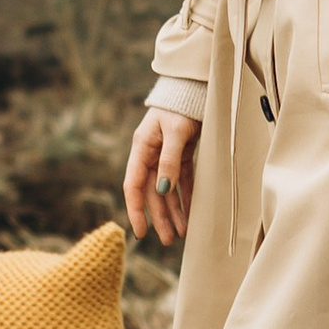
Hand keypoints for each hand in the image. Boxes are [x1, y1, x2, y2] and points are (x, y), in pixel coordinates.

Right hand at [125, 110, 198, 247]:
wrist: (193, 89)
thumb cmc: (180, 107)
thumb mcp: (174, 133)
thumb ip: (168, 160)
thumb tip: (163, 190)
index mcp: (141, 149)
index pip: (134, 186)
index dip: (136, 210)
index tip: (141, 232)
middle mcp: (150, 156)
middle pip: (153, 194)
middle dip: (160, 218)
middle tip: (169, 240)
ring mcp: (165, 156)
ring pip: (168, 191)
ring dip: (174, 212)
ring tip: (182, 234)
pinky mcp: (181, 155)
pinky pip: (182, 182)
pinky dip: (186, 198)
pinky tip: (191, 214)